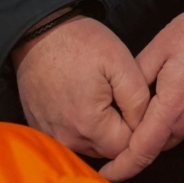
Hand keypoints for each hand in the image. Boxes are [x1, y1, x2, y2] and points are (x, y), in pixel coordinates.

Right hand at [13, 14, 150, 158]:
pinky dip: (80, 126)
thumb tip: (143, 126)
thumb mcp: (121, 62)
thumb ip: (138, 100)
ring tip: (100, 96)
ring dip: (99, 129)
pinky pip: (69, 138)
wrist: (40, 32)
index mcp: (89, 125)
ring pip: (88, 146)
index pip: (126, 146)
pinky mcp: (40, 128)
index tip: (136, 104)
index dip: (137, 126)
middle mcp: (67, 139)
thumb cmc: (82, 43)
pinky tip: (81, 100)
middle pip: (106, 150)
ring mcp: (50, 135)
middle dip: (119, 130)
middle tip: (118, 96)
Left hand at [99, 12, 183, 182]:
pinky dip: (171, 120)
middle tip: (116, 131)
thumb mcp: (159, 47)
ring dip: (154, 130)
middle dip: (135, 144)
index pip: (141, 152)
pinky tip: (165, 98)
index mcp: (172, 107)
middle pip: (155, 146)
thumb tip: (121, 96)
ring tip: (140, 110)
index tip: (106, 174)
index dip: (121, 167)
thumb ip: (136, 75)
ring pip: (170, 136)